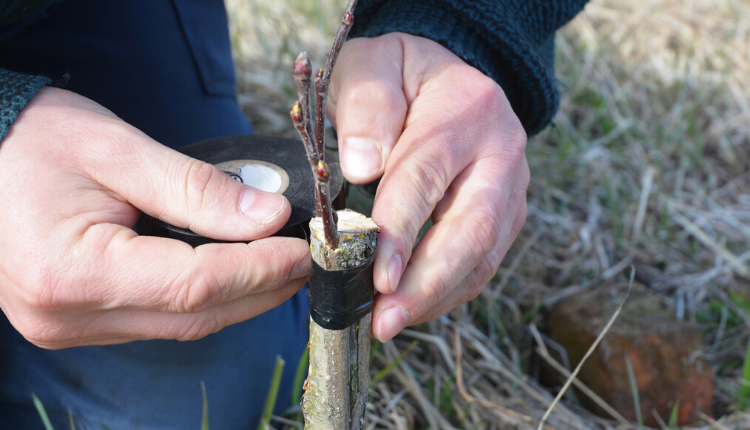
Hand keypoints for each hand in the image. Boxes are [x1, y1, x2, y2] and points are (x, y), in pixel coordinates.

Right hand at [0, 87, 309, 348]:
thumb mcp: (119, 151)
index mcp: (73, 272)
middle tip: (306, 259)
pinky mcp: (77, 321)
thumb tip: (270, 217)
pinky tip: (233, 273)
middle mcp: (68, 316)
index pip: (196, 285)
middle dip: (261, 289)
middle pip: (195, 317)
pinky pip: (158, 321)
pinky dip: (204, 301)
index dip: (260, 268)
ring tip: (280, 265)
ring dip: (238, 298)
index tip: (304, 248)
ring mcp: (69, 326)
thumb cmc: (31, 141)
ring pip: (182, 326)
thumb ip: (198, 189)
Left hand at [329, 33, 528, 340]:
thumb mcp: (373, 64)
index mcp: (466, 110)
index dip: (401, 230)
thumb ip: (365, 104)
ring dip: (437, 297)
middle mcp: (501, 152)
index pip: (428, 176)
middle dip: (428, 283)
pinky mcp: (506, 213)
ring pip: (483, 256)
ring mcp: (511, 187)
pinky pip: (483, 262)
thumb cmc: (400, 73)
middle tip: (386, 320)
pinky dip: (448, 291)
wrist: (448, 74)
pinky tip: (413, 306)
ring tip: (390, 323)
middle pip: (473, 229)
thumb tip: (363, 166)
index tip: (377, 275)